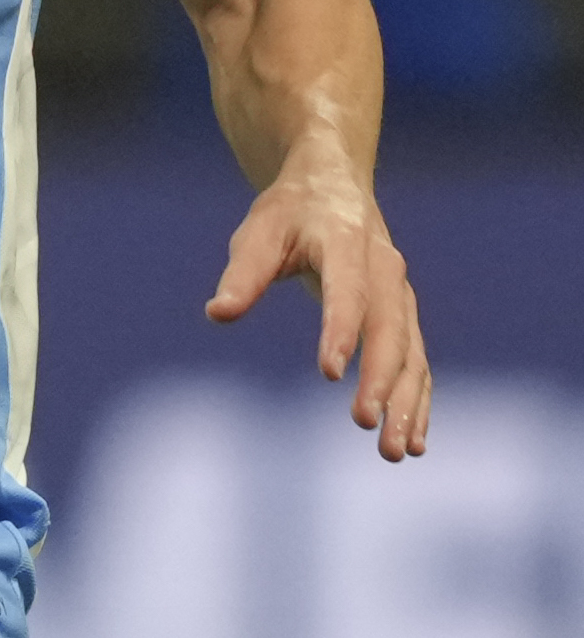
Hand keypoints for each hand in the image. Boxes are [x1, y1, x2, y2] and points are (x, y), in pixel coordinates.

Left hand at [207, 155, 428, 459]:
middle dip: (380, 381)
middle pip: (389, 331)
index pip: (347, 292)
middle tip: (363, 425)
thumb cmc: (288, 213)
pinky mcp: (404, 316)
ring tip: (395, 450)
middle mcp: (386, 271)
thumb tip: (219, 313)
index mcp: (347, 244)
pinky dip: (417, 400)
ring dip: (406, 403)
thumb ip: (243, 274)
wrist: (334, 186)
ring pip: (411, 354)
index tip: (330, 374)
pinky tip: (412, 440)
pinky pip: (417, 362)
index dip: (341, 332)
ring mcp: (400, 296)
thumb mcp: (257, 232)